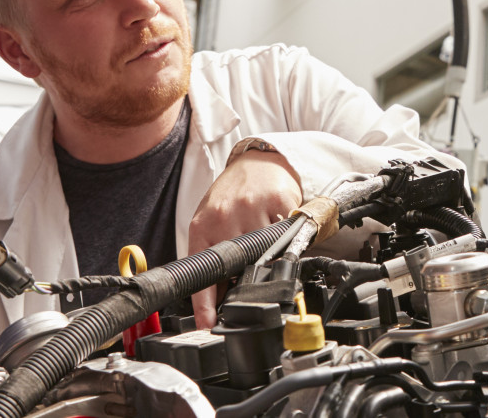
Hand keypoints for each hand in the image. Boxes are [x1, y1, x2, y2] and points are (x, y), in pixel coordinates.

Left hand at [188, 148, 302, 327]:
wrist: (256, 163)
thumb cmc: (232, 196)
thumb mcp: (212, 223)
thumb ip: (213, 256)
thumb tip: (218, 298)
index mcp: (203, 227)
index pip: (202, 272)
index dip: (205, 303)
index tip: (209, 324)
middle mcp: (224, 216)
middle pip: (238, 266)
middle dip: (244, 279)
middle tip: (249, 276)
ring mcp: (251, 208)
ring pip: (265, 253)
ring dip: (267, 256)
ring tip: (263, 243)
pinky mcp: (277, 201)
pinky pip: (284, 234)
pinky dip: (283, 237)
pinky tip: (276, 226)